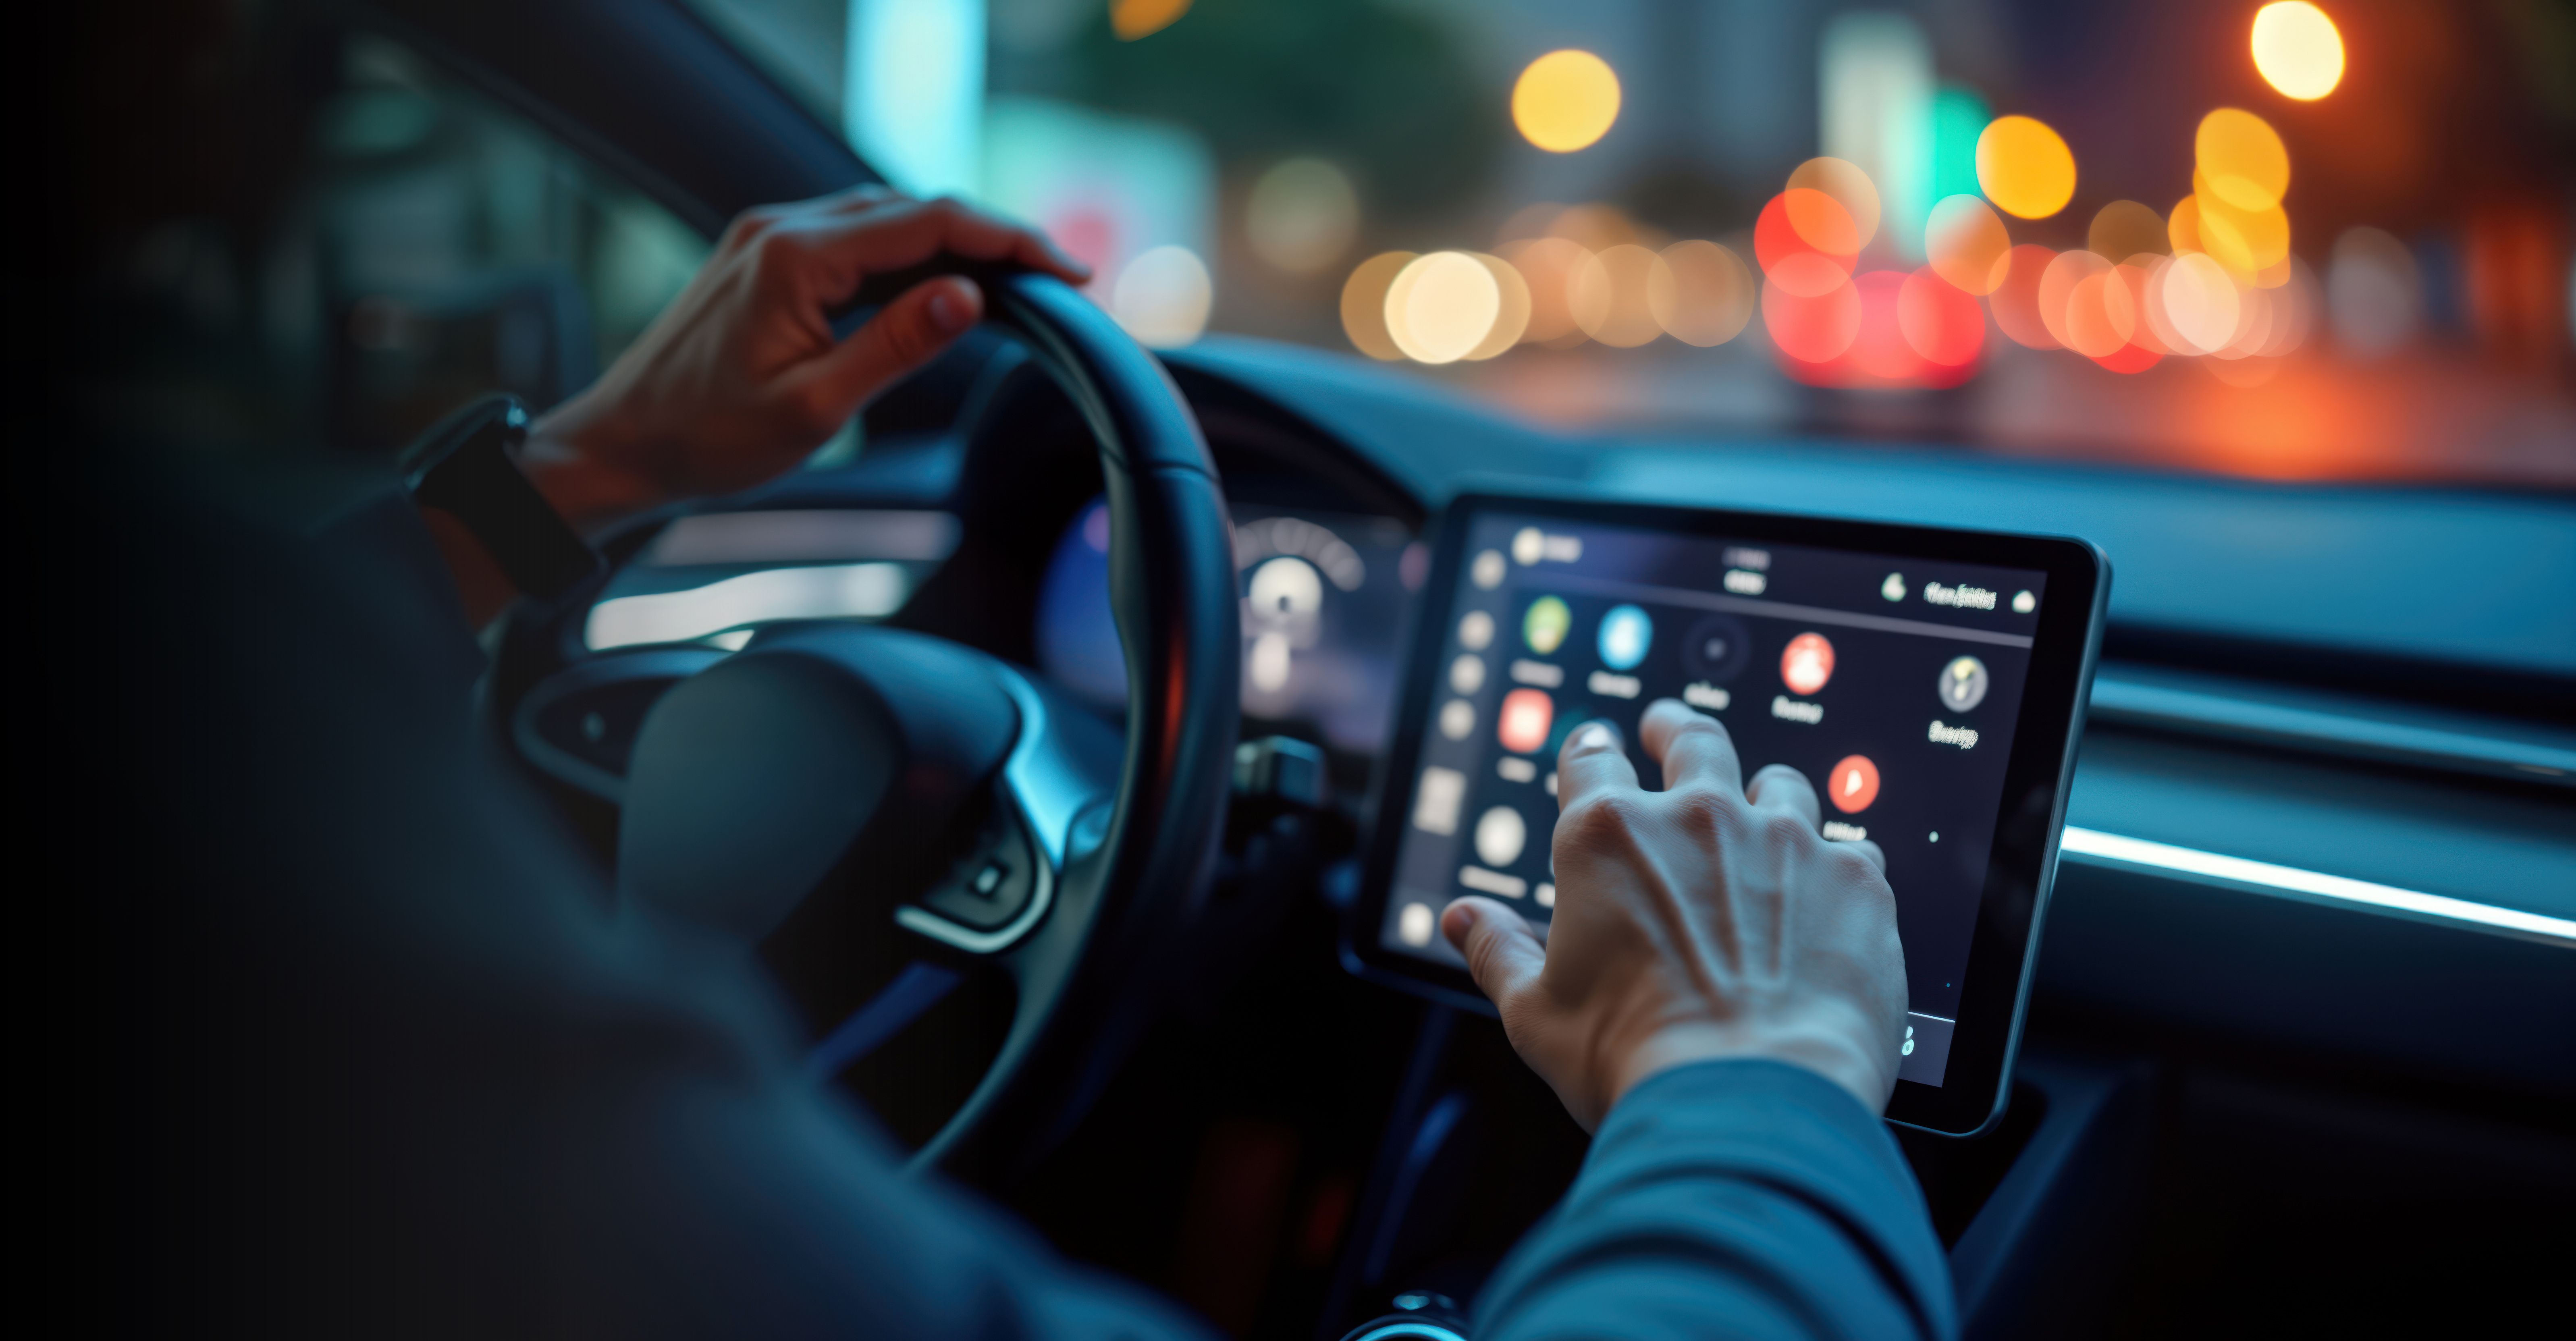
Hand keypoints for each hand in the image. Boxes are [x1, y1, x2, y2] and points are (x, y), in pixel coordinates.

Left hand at [520, 187, 1090, 534]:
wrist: (622, 446)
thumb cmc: (705, 439)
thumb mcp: (814, 408)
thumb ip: (896, 347)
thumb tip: (969, 298)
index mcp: (795, 255)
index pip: (929, 223)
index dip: (1009, 240)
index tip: (1068, 270)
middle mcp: (782, 228)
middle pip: (914, 209)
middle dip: (995, 237)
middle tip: (1061, 278)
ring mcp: (771, 238)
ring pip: (888, 219)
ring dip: (957, 244)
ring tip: (1019, 281)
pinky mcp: (768, 258)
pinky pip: (857, 240)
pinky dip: (913, 257)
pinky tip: (946, 285)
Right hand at [1441, 699, 1904, 1128]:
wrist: (1750, 1105)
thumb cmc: (1634, 1061)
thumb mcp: (1536, 1014)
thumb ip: (1497, 952)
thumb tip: (1463, 920)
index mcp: (1608, 838)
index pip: (1590, 759)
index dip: (1590, 752)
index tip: (1595, 750)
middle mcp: (1699, 819)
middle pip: (1693, 739)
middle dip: (1675, 729)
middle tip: (1669, 728)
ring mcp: (1785, 841)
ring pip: (1780, 784)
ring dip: (1764, 794)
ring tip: (1764, 810)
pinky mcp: (1856, 881)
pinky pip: (1855, 849)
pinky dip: (1837, 867)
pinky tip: (1832, 895)